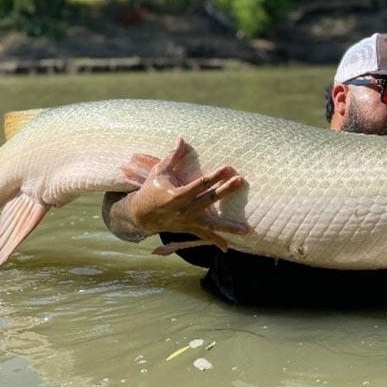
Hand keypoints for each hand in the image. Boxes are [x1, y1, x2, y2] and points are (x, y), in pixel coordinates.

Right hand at [120, 138, 248, 249]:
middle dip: (225, 190)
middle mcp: (184, 210)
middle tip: (240, 181)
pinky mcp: (189, 228)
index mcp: (176, 195)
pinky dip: (215, 241)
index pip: (200, 184)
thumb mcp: (159, 172)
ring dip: (228, 226)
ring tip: (246, 228)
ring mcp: (188, 221)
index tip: (228, 168)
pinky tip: (227, 247)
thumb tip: (182, 139)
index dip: (214, 176)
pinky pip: (204, 236)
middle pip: (209, 199)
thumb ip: (172, 157)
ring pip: (211, 223)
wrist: (140, 216)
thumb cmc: (150, 190)